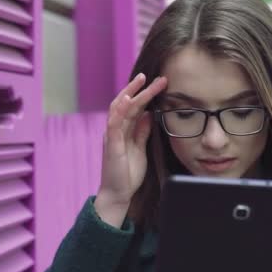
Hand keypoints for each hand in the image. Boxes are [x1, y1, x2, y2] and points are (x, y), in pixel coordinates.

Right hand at [95, 73, 167, 226]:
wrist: (118, 194)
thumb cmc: (128, 173)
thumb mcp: (139, 148)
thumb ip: (142, 131)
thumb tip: (149, 114)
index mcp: (123, 130)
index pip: (134, 107)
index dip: (145, 93)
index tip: (159, 83)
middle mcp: (116, 129)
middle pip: (127, 102)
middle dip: (141, 88)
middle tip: (155, 77)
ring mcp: (112, 135)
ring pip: (119, 107)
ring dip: (131, 92)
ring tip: (142, 80)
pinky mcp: (112, 144)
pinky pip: (114, 122)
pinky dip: (121, 109)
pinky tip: (129, 99)